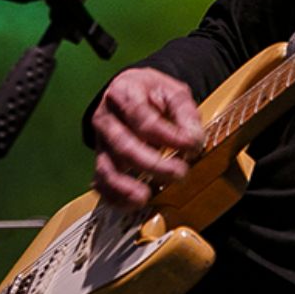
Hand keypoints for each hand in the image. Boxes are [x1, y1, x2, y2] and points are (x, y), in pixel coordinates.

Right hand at [88, 68, 203, 206]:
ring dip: (126, 186)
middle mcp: (106, 118)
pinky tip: (132, 203)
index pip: (143, 119)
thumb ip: (185, 113)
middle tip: (179, 174)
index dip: (168, 136)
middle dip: (152, 164)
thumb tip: (193, 140)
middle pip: (124, 145)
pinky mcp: (101, 160)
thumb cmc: (151, 92)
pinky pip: (101, 183)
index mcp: (124, 94)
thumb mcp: (172, 91)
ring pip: (107, 167)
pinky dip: (114, 197)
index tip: (191, 146)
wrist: (127, 90)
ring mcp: (100, 141)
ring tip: (146, 197)